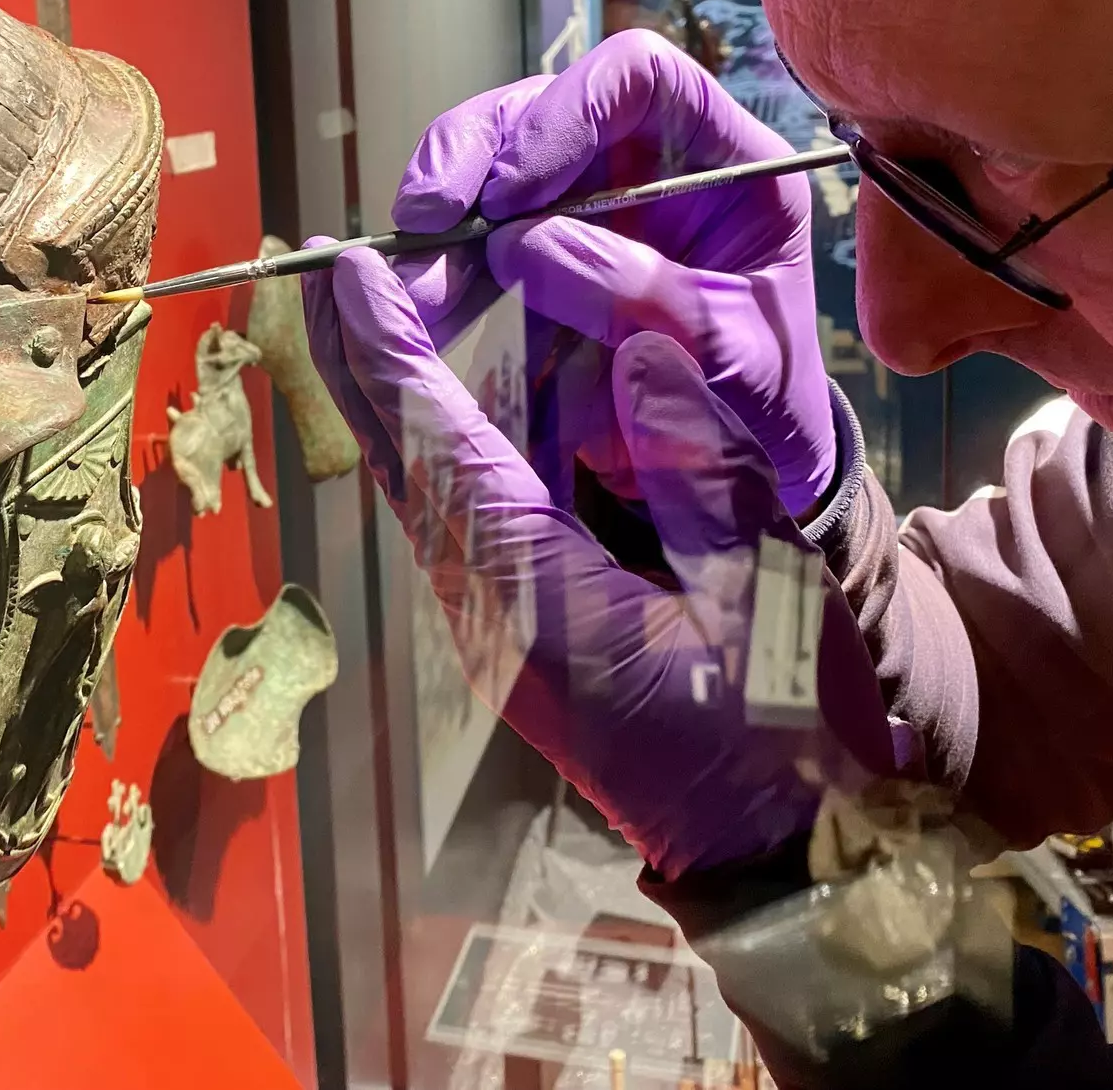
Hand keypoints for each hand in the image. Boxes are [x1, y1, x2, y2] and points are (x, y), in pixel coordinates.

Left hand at [304, 246, 893, 875]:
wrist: (779, 847)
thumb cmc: (787, 731)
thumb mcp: (769, 594)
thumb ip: (703, 473)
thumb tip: (640, 353)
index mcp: (539, 597)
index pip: (443, 451)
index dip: (394, 354)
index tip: (352, 270)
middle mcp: (489, 607)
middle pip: (402, 461)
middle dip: (359, 360)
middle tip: (325, 265)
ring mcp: (493, 622)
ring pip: (419, 487)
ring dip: (388, 397)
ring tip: (368, 306)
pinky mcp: (512, 625)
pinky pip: (457, 514)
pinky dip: (435, 441)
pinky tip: (439, 393)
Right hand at [389, 31, 835, 514]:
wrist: (741, 471)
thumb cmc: (763, 409)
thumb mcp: (731, 362)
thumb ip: (647, 299)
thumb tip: (522, 244)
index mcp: (725, 161)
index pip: (638, 77)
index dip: (563, 112)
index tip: (510, 191)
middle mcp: (646, 160)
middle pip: (538, 104)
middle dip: (471, 154)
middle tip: (428, 218)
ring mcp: (583, 201)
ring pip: (487, 159)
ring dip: (439, 204)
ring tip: (411, 264)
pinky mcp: (533, 250)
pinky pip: (467, 229)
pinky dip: (433, 256)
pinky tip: (412, 293)